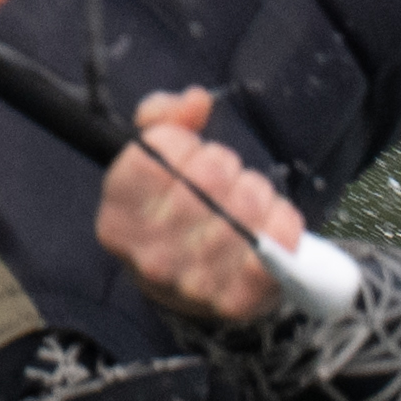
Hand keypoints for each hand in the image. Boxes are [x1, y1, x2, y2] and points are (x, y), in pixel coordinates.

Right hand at [95, 85, 312, 328]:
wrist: (194, 292)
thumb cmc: (172, 217)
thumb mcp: (153, 164)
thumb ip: (162, 119)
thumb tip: (195, 100)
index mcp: (117, 220)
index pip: (153, 155)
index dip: (181, 142)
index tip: (188, 154)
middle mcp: (149, 257)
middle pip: (208, 174)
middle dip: (225, 164)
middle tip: (225, 179)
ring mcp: (194, 283)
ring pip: (247, 203)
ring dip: (256, 191)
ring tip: (247, 203)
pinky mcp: (238, 301)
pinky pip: (276, 239)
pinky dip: (282, 220)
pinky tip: (270, 224)